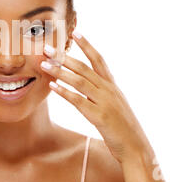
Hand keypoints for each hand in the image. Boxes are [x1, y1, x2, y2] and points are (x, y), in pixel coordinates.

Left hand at [40, 32, 152, 163]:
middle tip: (48, 48)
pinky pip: (79, 101)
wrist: (136, 148)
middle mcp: (109, 90)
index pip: (99, 60)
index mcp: (112, 86)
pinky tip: (52, 86)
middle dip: (65, 57)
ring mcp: (105, 102)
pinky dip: (64, 92)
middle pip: (84, 68)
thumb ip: (102, 92)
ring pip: (80, 81)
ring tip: (44, 64)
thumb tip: (87, 83)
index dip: (87, 45)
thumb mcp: (115, 104)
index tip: (75, 33)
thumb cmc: (123, 127)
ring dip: (60, 71)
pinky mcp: (100, 117)